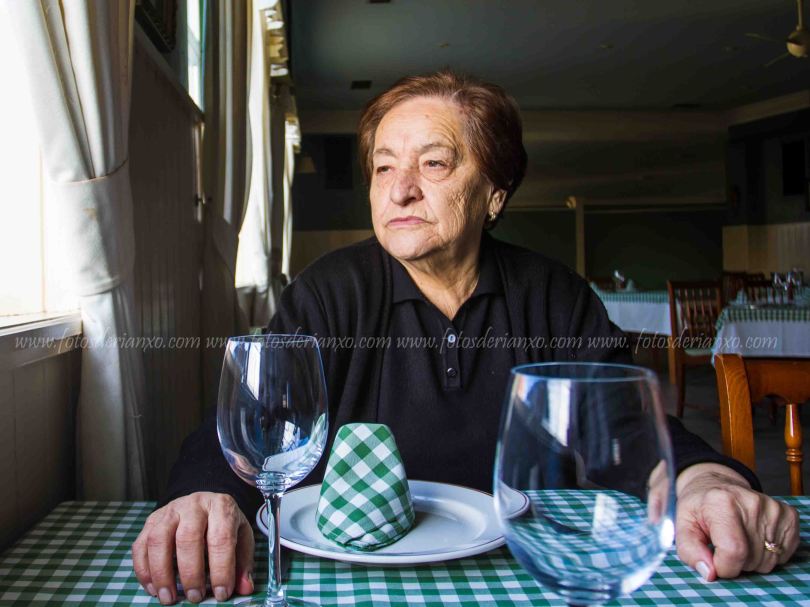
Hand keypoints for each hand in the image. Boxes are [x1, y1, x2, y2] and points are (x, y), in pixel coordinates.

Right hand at [132, 492, 254, 604]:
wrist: (204, 502)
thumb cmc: (223, 524)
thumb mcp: (241, 537)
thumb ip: (243, 563)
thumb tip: (245, 589)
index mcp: (221, 507)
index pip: (221, 538)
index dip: (221, 569)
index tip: (221, 593)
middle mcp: (194, 505)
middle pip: (187, 538)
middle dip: (191, 573)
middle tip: (195, 597)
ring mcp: (169, 511)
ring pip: (158, 539)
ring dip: (162, 573)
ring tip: (169, 598)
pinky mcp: (151, 521)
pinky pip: (141, 545)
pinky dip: (144, 571)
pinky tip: (153, 589)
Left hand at [675, 463, 799, 580]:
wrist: (716, 485)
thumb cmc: (698, 507)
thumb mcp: (684, 525)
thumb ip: (689, 551)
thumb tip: (709, 573)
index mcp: (721, 502)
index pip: (733, 552)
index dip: (722, 566)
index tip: (713, 559)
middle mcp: (751, 503)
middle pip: (751, 560)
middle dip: (735, 562)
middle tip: (723, 543)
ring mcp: (773, 509)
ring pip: (768, 561)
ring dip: (751, 560)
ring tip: (738, 539)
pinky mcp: (788, 515)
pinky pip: (783, 554)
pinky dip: (767, 554)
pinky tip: (753, 538)